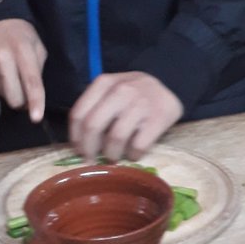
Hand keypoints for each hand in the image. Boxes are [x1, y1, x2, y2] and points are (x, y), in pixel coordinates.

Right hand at [0, 19, 46, 120]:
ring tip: (12, 75)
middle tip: (26, 93)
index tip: (36, 117)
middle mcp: (1, 58)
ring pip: (2, 95)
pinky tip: (0, 72)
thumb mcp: (38, 47)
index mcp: (22, 51)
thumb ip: (39, 70)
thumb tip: (34, 96)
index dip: (35, 102)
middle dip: (22, 101)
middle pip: (13, 97)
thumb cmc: (21, 35)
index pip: (30, 82)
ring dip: (10, 91)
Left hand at [69, 72, 183, 160]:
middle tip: (92, 160)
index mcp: (104, 83)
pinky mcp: (158, 119)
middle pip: (93, 126)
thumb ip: (95, 106)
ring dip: (111, 154)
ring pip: (115, 138)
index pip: (79, 114)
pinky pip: (138, 145)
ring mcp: (140, 104)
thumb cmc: (134, 94)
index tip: (79, 150)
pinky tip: (133, 154)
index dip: (76, 138)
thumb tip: (80, 141)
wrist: (169, 90)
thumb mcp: (112, 90)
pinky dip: (132, 155)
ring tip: (113, 158)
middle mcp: (121, 90)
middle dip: (89, 149)